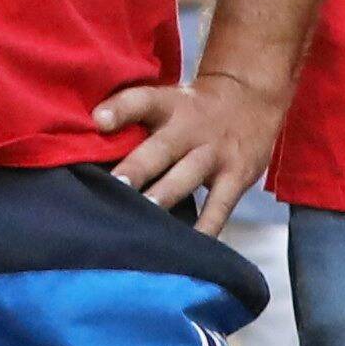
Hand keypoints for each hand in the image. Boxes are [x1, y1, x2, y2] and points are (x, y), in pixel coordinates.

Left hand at [92, 64, 291, 224]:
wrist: (253, 98)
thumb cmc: (196, 109)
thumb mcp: (170, 101)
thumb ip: (137, 121)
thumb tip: (91, 148)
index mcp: (169, 105)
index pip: (143, 100)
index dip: (121, 109)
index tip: (100, 120)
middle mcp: (190, 128)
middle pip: (161, 148)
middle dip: (137, 169)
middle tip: (116, 187)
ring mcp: (214, 153)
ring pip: (186, 177)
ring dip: (165, 196)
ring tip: (144, 218)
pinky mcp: (237, 176)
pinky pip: (219, 207)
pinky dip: (206, 228)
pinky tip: (191, 247)